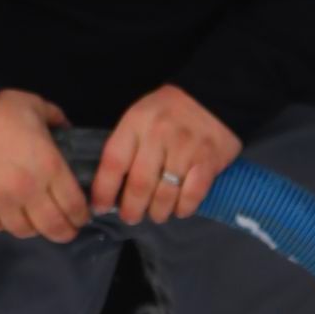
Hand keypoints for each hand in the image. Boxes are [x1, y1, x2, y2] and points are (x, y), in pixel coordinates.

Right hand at [0, 89, 90, 241]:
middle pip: (53, 227)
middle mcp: (28, 192)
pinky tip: (5, 215)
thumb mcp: (36, 106)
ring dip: (32, 228)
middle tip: (65, 230)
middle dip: (64, 232)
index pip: (74, 205)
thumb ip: (57, 120)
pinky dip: (2, 224)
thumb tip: (67, 131)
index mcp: (49, 167)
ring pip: (23, 231)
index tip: (82, 216)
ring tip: (34, 221)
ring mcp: (0, 203)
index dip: (81, 215)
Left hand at [92, 86, 240, 225]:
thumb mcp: (140, 116)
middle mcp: (159, 136)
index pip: (113, 163)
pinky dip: (183, 208)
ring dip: (157, 212)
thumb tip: (113, 186)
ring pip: (165, 194)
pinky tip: (179, 209)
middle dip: (132, 209)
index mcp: (136, 123)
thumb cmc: (170, 110)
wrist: (214, 96)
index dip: (104, 190)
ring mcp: (185, 149)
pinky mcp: (208, 161)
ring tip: (156, 214)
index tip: (100, 207)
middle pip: (139, 185)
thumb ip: (127, 146)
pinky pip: (192, 195)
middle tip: (131, 217)